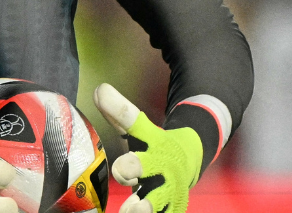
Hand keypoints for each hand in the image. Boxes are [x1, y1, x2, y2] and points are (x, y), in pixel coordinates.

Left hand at [94, 84, 202, 212]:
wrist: (191, 160)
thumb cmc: (154, 144)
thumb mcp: (140, 127)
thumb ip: (120, 113)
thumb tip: (100, 90)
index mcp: (152, 141)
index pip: (135, 124)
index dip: (121, 116)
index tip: (110, 117)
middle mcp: (162, 165)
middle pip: (147, 167)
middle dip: (134, 170)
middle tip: (122, 172)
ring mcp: (169, 189)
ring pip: (157, 200)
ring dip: (144, 206)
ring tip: (131, 209)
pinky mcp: (173, 206)